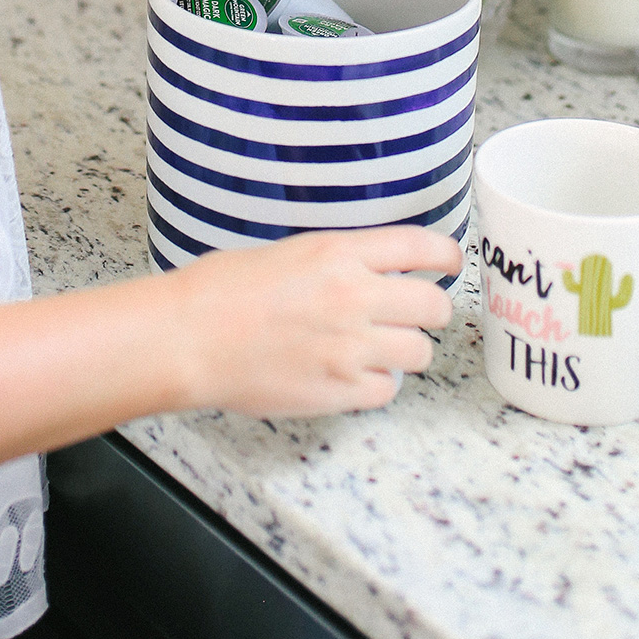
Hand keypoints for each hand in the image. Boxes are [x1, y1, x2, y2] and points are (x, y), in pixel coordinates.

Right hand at [167, 227, 462, 416]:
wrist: (189, 338)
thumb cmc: (220, 291)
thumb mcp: (287, 252)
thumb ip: (335, 261)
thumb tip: (367, 272)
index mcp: (339, 254)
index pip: (421, 248)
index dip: (446, 257)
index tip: (449, 264)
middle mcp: (354, 298)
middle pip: (434, 306)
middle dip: (429, 310)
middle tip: (412, 314)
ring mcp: (350, 348)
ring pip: (420, 352)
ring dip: (405, 349)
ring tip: (377, 348)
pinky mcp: (339, 390)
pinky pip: (387, 390)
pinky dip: (376, 384)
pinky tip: (352, 374)